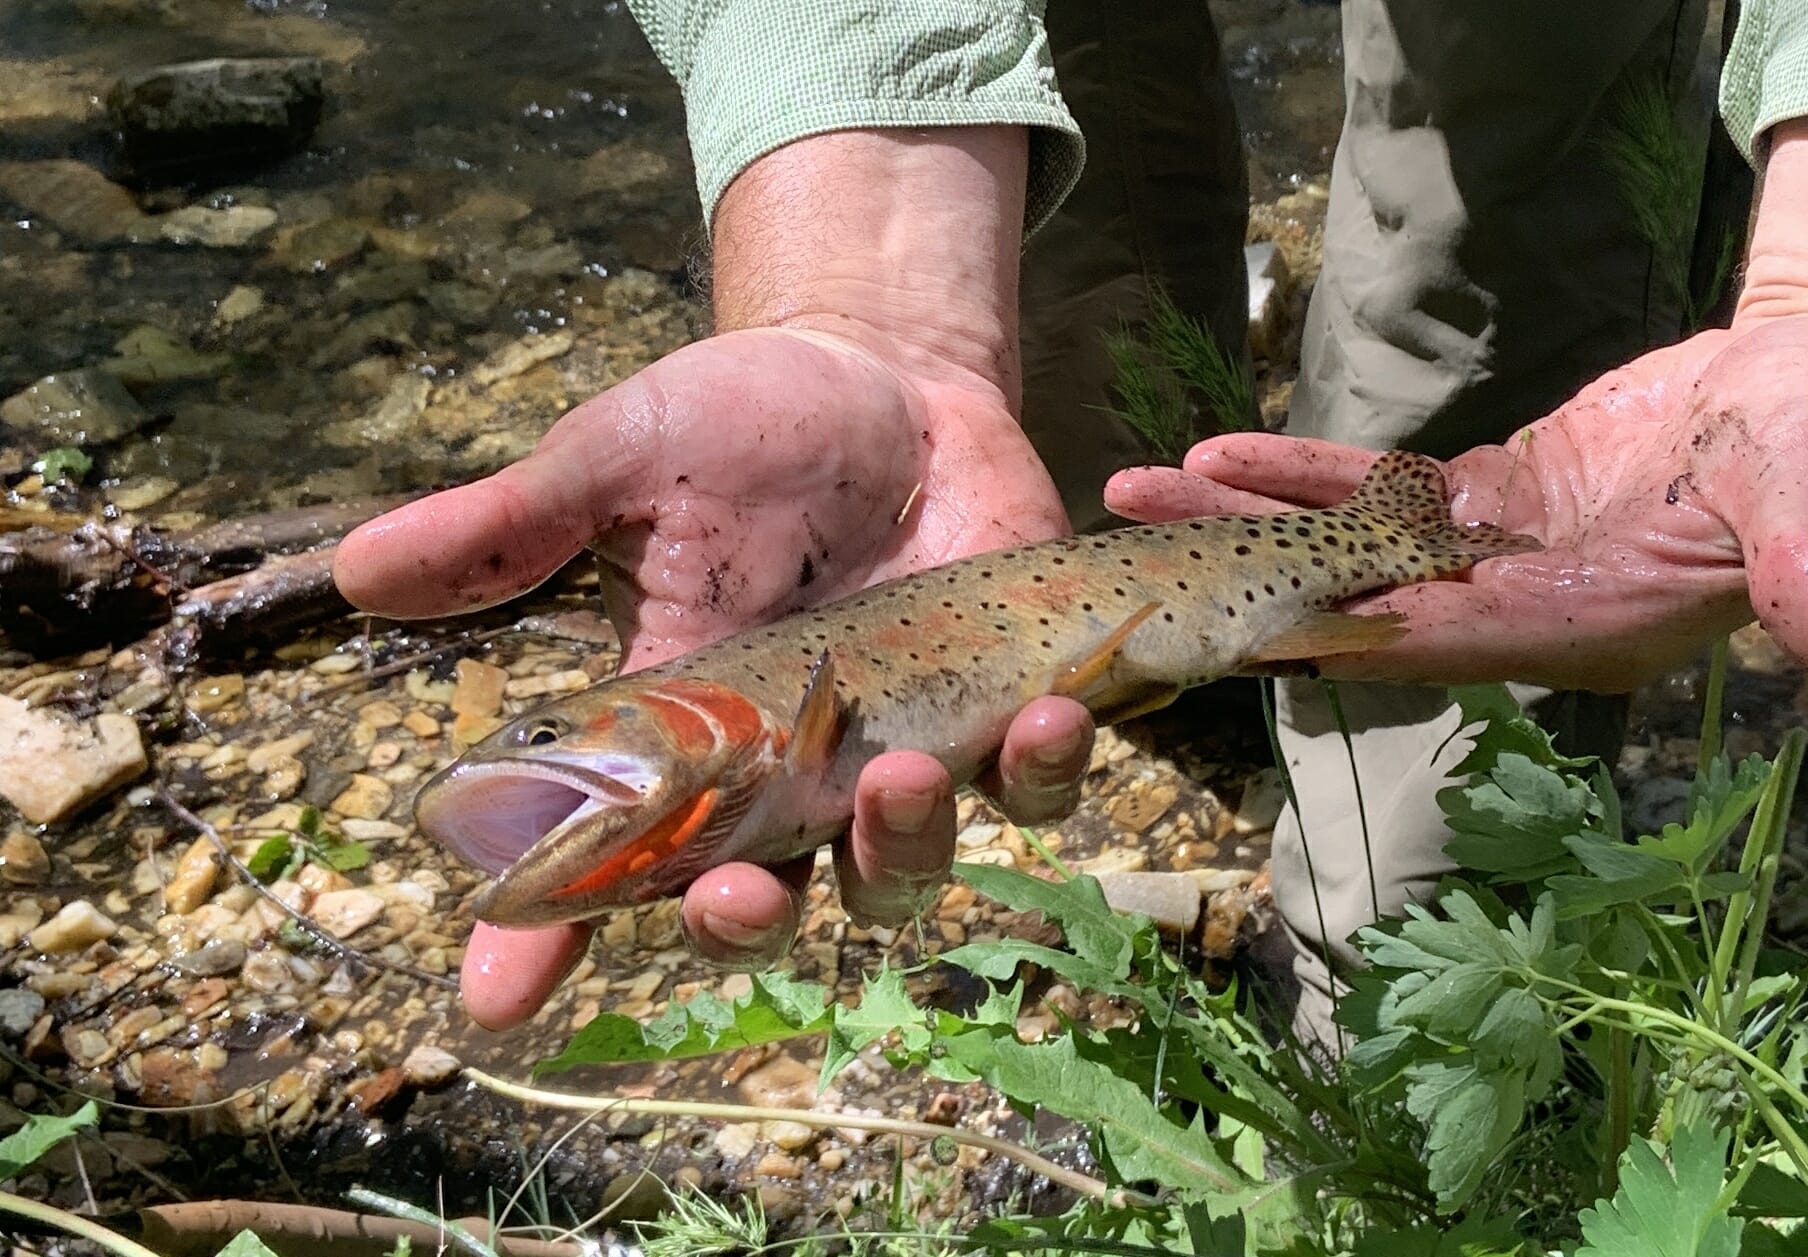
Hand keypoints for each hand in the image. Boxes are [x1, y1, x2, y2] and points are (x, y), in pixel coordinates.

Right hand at [334, 129, 1094, 1028]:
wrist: (886, 374)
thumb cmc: (743, 427)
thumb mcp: (619, 463)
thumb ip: (512, 527)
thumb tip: (355, 571)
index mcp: (682, 739)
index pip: (598, 863)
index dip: (543, 939)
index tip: (493, 996)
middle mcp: (789, 775)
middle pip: (770, 900)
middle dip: (752, 917)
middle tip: (741, 887)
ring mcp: (904, 750)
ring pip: (905, 866)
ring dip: (905, 847)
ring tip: (903, 778)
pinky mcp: (1009, 704)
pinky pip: (1036, 777)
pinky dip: (1048, 763)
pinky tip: (1050, 713)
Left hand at [1109, 112, 1807, 701]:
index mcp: (1592, 627)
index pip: (1451, 639)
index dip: (1349, 634)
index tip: (1241, 633)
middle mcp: (1528, 609)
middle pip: (1365, 604)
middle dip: (1248, 589)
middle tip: (1128, 576)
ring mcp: (1502, 558)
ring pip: (1351, 546)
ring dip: (1244, 525)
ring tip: (1137, 496)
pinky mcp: (1492, 503)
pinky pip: (1378, 494)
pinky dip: (1303, 476)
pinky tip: (1221, 452)